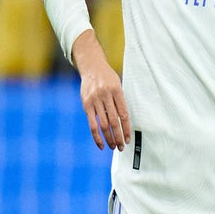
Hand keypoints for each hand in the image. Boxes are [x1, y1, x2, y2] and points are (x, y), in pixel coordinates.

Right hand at [73, 31, 130, 150]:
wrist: (92, 66)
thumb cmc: (107, 78)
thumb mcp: (118, 85)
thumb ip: (120, 102)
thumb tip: (125, 124)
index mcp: (117, 91)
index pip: (124, 114)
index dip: (126, 129)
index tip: (128, 139)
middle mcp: (105, 96)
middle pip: (114, 121)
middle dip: (118, 136)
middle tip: (121, 146)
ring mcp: (95, 100)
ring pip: (103, 124)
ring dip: (109, 138)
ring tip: (113, 147)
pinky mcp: (86, 104)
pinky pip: (92, 124)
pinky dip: (97, 136)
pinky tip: (101, 144)